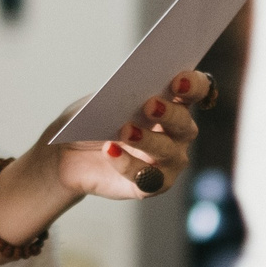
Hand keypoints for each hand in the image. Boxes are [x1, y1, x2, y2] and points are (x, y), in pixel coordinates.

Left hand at [52, 68, 203, 202]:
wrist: (69, 153)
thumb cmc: (94, 120)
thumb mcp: (102, 100)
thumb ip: (118, 94)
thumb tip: (128, 89)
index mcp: (173, 103)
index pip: (197, 90)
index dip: (193, 85)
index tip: (178, 81)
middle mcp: (178, 134)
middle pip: (184, 124)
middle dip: (170, 114)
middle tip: (149, 106)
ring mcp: (169, 162)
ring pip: (168, 152)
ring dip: (148, 140)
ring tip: (125, 130)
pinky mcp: (152, 185)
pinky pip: (146, 178)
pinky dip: (127, 163)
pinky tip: (110, 150)